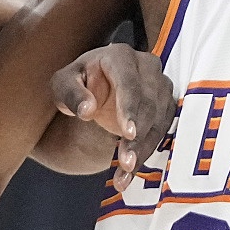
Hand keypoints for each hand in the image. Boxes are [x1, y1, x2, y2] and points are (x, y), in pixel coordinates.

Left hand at [51, 44, 175, 189]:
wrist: (96, 86)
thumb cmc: (78, 81)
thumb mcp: (63, 84)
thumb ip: (71, 94)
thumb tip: (87, 110)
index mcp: (120, 56)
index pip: (129, 82)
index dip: (130, 108)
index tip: (127, 133)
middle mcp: (146, 67)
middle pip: (149, 104)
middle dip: (138, 136)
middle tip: (126, 161)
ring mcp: (160, 85)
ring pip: (159, 121)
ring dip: (144, 149)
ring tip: (126, 171)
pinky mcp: (166, 105)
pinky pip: (162, 131)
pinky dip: (147, 153)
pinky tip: (130, 173)